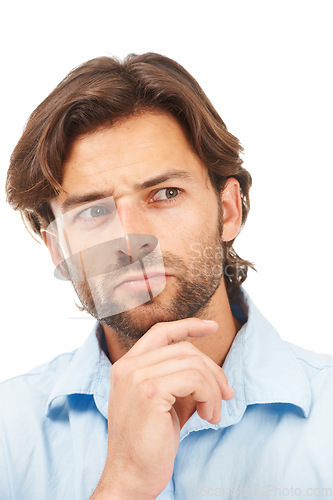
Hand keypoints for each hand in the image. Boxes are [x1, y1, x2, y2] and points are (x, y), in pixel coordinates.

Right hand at [91, 318, 233, 498]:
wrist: (130, 478)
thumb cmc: (148, 444)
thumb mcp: (160, 402)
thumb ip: (174, 378)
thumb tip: (209, 368)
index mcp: (127, 366)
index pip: (160, 332)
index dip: (188, 325)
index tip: (212, 327)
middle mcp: (128, 366)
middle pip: (184, 348)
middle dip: (212, 370)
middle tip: (225, 394)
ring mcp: (136, 377)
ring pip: (193, 364)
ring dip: (213, 389)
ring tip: (213, 412)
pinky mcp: (150, 392)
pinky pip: (195, 380)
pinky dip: (210, 396)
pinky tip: (208, 416)